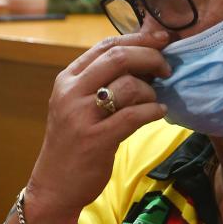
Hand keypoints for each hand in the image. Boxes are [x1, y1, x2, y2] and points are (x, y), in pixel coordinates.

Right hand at [28, 31, 171, 221]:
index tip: (161, 39)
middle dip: (150, 57)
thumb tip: (144, 59)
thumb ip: (101, 81)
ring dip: (151, 90)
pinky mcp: (96, 140)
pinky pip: (134, 116)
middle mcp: (71, 92)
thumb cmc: (73, 143)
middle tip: (167, 68)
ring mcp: (81, 116)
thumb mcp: (77, 105)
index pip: (105, 46)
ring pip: (129, 85)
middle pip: (119, 57)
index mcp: (67, 79)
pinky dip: (152, 111)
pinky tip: (158, 112)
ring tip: (154, 100)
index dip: (138, 38)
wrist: (54, 185)